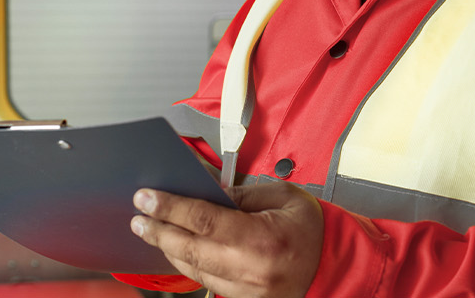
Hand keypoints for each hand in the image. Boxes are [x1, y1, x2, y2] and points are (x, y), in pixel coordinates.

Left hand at [131, 181, 322, 297]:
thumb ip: (239, 194)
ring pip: (194, 269)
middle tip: (138, 216)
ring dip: (169, 248)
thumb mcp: (280, 198)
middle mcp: (250, 270)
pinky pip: (207, 282)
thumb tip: (202, 187)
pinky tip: (177, 249)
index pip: (202, 220)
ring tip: (151, 230)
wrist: (336, 267)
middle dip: (159, 230)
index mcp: (261, 239)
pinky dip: (189, 264)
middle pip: (189, 249)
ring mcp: (246, 291)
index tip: (146, 198)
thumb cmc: (312, 229)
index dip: (169, 207)